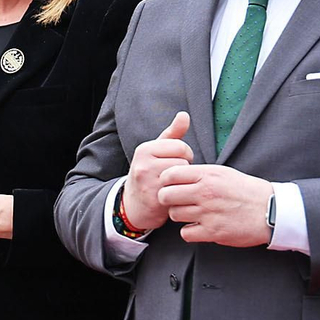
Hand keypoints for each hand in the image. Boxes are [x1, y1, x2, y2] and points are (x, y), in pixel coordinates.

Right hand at [122, 112, 193, 231]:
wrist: (134, 204)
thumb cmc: (149, 172)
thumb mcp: (157, 151)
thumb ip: (173, 133)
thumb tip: (184, 115)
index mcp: (144, 150)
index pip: (180, 146)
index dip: (185, 154)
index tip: (179, 160)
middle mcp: (143, 165)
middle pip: (183, 161)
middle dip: (184, 168)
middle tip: (177, 174)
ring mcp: (148, 183)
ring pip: (182, 176)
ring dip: (183, 180)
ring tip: (175, 182)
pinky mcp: (155, 200)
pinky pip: (180, 191)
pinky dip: (181, 192)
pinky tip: (175, 193)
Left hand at [156, 163, 273, 246]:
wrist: (270, 210)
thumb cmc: (247, 191)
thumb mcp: (223, 173)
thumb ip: (200, 174)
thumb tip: (178, 175)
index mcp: (208, 175)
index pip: (170, 174)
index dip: (166, 180)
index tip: (171, 185)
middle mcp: (205, 192)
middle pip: (166, 195)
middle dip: (168, 199)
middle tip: (176, 201)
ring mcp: (208, 213)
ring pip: (174, 214)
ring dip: (179, 215)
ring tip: (191, 213)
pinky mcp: (212, 232)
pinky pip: (185, 233)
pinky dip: (190, 231)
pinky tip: (198, 227)